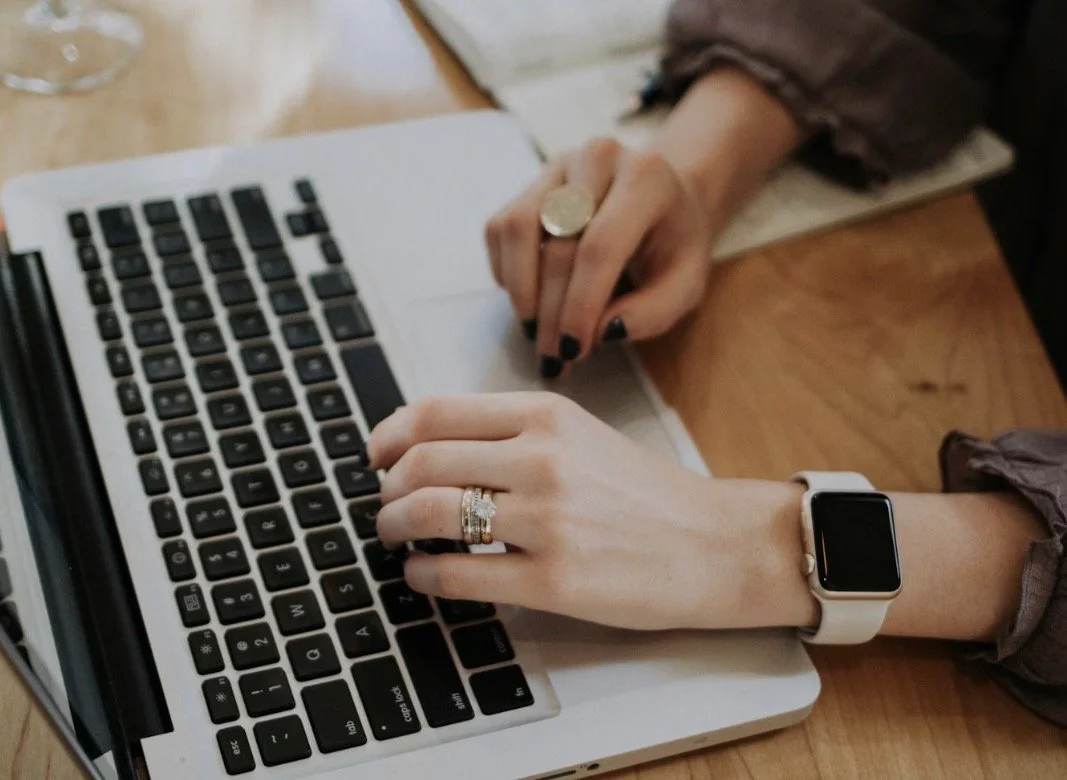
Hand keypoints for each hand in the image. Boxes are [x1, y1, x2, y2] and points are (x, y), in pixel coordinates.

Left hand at [367, 393, 813, 630]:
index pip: (435, 411)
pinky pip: (458, 574)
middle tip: (383, 505)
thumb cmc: (646, 494)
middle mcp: (543, 459)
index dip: (388, 434)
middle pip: (421, 462)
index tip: (375, 454)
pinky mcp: (554, 581)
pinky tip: (422, 576)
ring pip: (429, 514)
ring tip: (395, 538)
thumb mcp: (581, 436)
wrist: (716, 544)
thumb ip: (511, 433)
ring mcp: (548, 521)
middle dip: (385, 488)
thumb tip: (428, 447)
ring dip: (393, 528)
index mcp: (546, 415)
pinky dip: (422, 576)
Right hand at [484, 138, 710, 377]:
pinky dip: (507, 272)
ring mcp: (558, 166)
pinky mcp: (529, 182)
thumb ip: (653, 312)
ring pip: (517, 228)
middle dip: (551, 311)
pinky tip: (531, 297)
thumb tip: (602, 331)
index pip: (600, 246)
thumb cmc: (674, 245)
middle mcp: (598, 159)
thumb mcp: (685, 284)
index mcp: (646, 179)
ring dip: (521, 290)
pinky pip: (500, 229)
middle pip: (558, 244)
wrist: (662, 199)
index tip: (573, 349)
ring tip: (535, 330)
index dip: (580, 304)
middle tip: (553, 356)